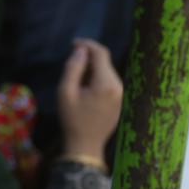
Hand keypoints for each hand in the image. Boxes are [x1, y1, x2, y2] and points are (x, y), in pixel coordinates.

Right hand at [57, 39, 122, 158]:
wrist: (86, 144)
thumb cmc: (72, 119)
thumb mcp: (65, 92)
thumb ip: (73, 68)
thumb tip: (81, 50)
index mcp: (106, 84)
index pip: (101, 53)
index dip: (87, 44)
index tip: (73, 43)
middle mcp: (118, 87)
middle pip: (105, 62)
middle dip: (88, 58)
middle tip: (71, 65)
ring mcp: (122, 94)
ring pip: (107, 72)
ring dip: (92, 69)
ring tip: (76, 82)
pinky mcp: (121, 100)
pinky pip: (110, 82)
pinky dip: (98, 79)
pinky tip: (85, 90)